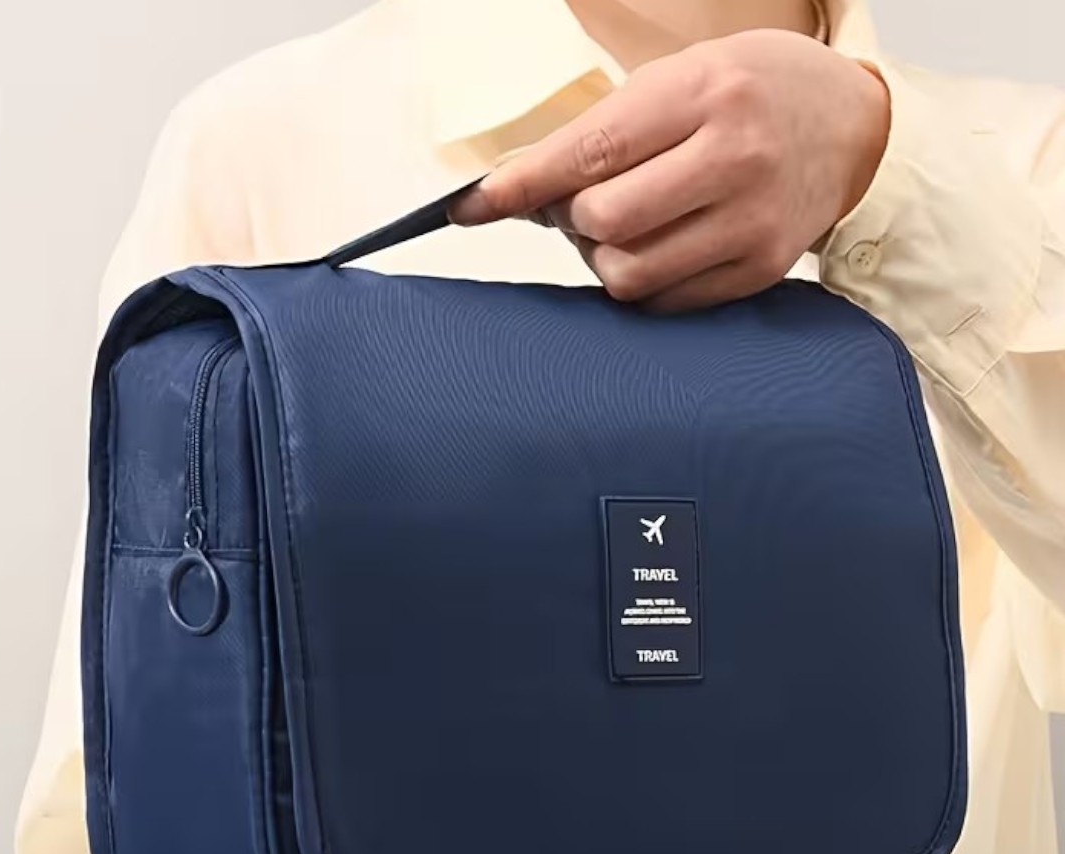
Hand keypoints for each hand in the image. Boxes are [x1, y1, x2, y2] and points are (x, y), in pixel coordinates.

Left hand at [451, 29, 890, 311]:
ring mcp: (752, 222)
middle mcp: (734, 158)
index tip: (472, 207)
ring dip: (603, 256)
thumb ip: (604, 132)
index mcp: (706, 94)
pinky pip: (663, 302)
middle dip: (573, 218)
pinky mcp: (759, 270)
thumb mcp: (682, 79)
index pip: (590, 152)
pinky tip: (660, 248)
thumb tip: (520, 193)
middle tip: (585, 202)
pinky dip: (642, 281)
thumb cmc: (753, 95)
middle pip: (603, 221)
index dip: (522, 185)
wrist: (853, 127)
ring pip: (627, 273)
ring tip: (625, 227)